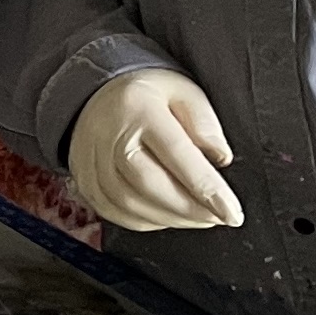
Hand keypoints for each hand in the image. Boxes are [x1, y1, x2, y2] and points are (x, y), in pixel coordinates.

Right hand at [66, 68, 243, 229]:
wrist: (98, 96)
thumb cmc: (148, 96)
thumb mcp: (185, 92)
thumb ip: (205, 124)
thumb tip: (220, 159)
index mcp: (137, 107)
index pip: (176, 153)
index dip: (207, 188)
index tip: (231, 212)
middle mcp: (108, 135)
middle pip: (149, 184)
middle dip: (189, 209)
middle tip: (218, 217)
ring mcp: (90, 160)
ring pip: (130, 204)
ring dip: (171, 219)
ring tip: (198, 217)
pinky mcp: (84, 181)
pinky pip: (115, 213)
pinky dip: (146, 221)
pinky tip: (167, 215)